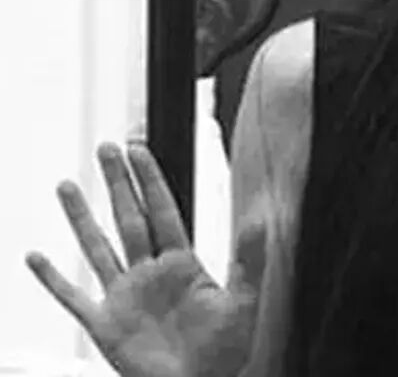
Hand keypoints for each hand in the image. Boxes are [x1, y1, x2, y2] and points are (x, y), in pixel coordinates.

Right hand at [26, 141, 264, 376]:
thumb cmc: (226, 350)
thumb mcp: (244, 301)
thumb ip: (249, 260)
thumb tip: (261, 218)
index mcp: (182, 264)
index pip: (162, 211)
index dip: (150, 180)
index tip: (137, 149)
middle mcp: (149, 273)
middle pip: (129, 218)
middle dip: (117, 183)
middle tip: (105, 147)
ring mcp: (124, 296)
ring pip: (98, 247)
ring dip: (81, 217)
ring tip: (67, 185)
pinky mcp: (105, 325)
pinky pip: (73, 297)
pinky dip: (53, 279)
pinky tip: (35, 257)